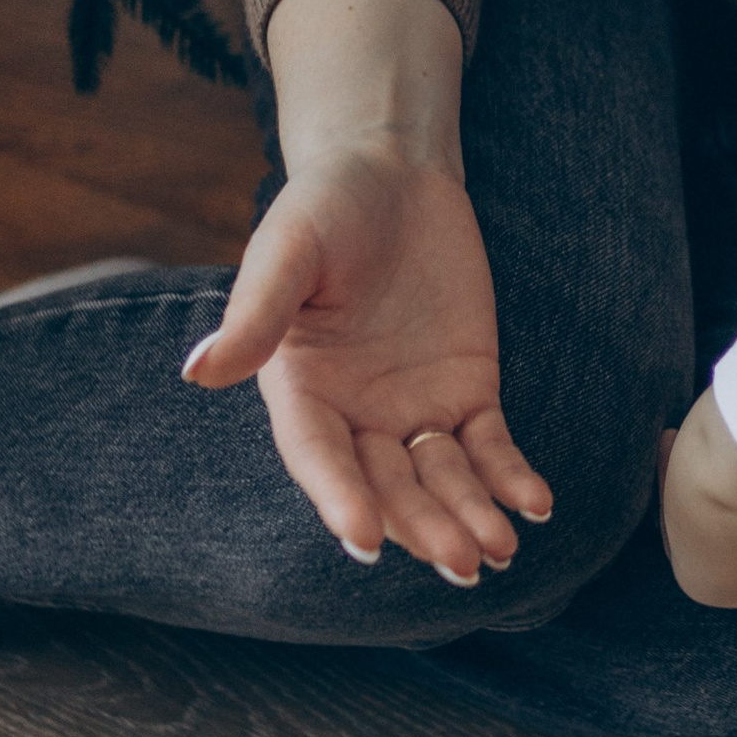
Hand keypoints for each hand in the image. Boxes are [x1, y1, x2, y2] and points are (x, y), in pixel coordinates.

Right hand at [182, 146, 551, 581]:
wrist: (389, 173)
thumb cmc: (324, 207)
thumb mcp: (287, 250)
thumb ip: (256, 313)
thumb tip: (199, 371)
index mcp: (299, 390)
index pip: (319, 457)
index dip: (340, 498)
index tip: (366, 542)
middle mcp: (354, 414)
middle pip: (388, 484)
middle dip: (423, 525)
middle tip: (460, 563)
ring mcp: (413, 408)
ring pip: (442, 478)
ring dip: (469, 515)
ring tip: (499, 550)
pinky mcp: (466, 391)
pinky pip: (489, 447)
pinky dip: (510, 477)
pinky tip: (536, 507)